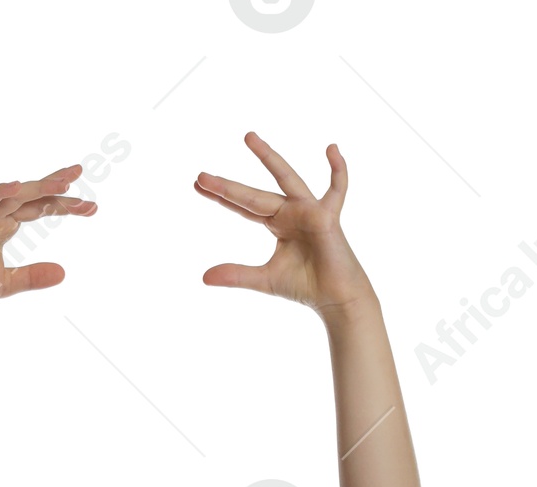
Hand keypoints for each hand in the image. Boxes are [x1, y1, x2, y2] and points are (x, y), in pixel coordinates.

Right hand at [0, 167, 95, 311]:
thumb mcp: (8, 283)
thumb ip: (34, 276)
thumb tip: (64, 273)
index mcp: (5, 225)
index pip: (39, 207)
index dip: (63, 205)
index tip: (91, 208)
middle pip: (31, 195)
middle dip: (56, 186)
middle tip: (82, 175)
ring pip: (14, 195)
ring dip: (38, 187)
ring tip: (64, 184)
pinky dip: (0, 193)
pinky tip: (18, 185)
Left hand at [195, 135, 371, 314]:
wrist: (334, 298)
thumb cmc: (305, 286)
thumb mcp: (264, 279)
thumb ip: (236, 275)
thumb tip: (203, 277)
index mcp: (276, 223)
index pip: (243, 206)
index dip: (222, 196)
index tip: (198, 184)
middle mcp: (290, 211)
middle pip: (253, 195)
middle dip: (228, 186)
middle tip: (200, 175)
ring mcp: (309, 210)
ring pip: (285, 178)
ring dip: (267, 157)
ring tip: (247, 137)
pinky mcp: (327, 216)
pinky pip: (337, 188)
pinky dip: (338, 170)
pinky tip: (332, 148)